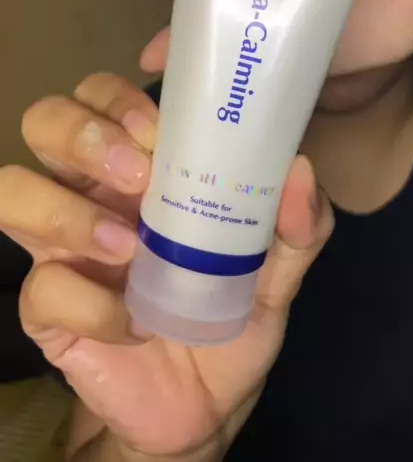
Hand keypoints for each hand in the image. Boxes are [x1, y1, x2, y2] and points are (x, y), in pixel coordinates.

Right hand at [0, 74, 332, 460]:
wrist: (206, 402)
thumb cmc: (231, 311)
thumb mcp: (278, 268)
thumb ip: (297, 224)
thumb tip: (299, 169)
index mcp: (140, 164)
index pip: (102, 96)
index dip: (115, 95)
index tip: (157, 121)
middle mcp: (90, 191)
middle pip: (45, 122)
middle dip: (82, 133)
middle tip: (137, 172)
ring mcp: (62, 247)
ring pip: (13, 189)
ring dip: (66, 209)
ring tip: (126, 244)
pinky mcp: (46, 309)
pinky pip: (42, 287)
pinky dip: (90, 305)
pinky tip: (133, 322)